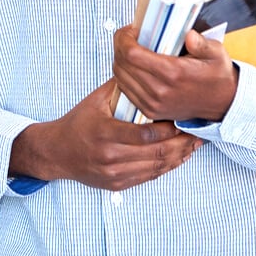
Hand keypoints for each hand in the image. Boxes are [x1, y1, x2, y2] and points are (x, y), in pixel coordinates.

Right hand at [9, 78, 202, 190]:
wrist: (57, 151)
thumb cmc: (77, 123)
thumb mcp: (95, 100)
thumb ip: (121, 89)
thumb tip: (145, 71)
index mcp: (104, 133)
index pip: (144, 135)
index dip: (167, 130)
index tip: (181, 121)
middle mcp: (109, 156)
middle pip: (155, 154)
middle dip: (180, 144)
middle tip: (197, 134)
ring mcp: (113, 173)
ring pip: (155, 168)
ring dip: (178, 157)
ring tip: (193, 145)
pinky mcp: (117, 184)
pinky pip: (148, 177)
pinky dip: (166, 167)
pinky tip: (178, 158)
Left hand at [113, 25, 238, 122]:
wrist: (222, 104)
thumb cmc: (217, 76)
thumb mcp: (216, 54)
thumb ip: (202, 44)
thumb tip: (189, 36)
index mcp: (173, 73)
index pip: (131, 53)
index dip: (124, 38)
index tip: (131, 30)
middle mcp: (160, 91)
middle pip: (121, 64)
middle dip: (120, 46)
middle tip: (130, 37)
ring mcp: (153, 103)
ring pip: (119, 77)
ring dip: (120, 60)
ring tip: (131, 50)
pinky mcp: (150, 111)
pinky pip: (125, 90)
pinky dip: (124, 75)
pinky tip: (133, 66)